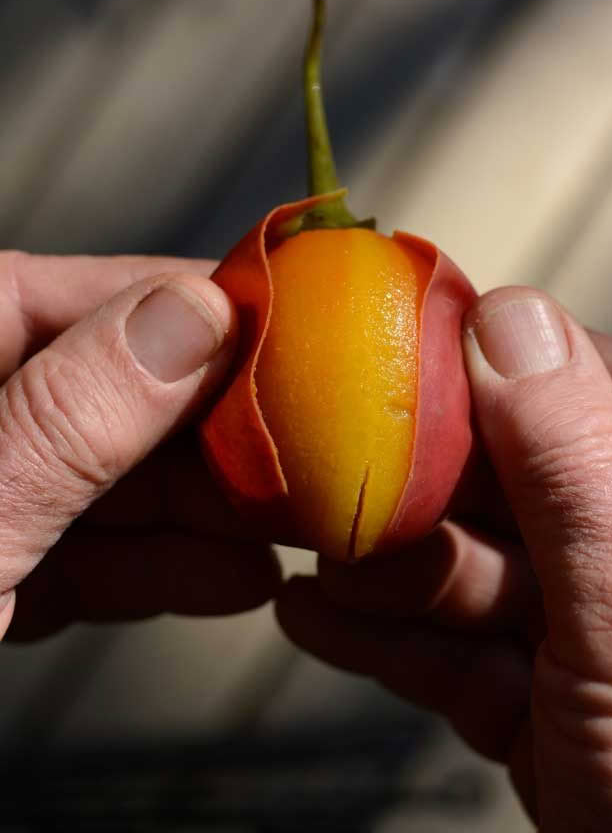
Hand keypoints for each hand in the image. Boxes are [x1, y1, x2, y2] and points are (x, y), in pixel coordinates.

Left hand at [0, 252, 279, 641]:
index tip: (296, 324)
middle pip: (117, 391)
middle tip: (319, 442)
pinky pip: (90, 550)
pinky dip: (160, 568)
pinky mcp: (2, 566)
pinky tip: (239, 576)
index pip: (85, 297)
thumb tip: (199, 310)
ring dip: (209, 508)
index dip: (196, 306)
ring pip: (116, 476)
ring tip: (302, 519)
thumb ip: (76, 413)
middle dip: (220, 428)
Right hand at [277, 286, 611, 829]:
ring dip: (381, 571)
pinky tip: (313, 618)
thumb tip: (509, 320)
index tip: (388, 352)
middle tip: (326, 473)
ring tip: (315, 563)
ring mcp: (581, 636)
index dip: (479, 367)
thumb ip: (573, 466)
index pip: (570, 390)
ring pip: (465, 571)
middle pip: (500, 485)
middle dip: (410, 486)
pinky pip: (449, 653)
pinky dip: (380, 641)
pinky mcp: (536, 703)